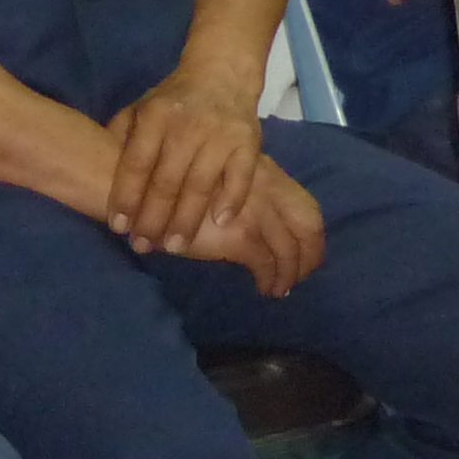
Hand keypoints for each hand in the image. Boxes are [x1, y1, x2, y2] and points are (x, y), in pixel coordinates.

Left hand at [103, 60, 269, 253]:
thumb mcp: (142, 106)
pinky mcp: (248, 141)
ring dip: (186, 220)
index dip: (126, 196)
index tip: (118, 227)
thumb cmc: (175, 100)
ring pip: (200, 185)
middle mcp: (186, 125)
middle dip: (153, 219)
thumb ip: (121, 133)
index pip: (137, 163)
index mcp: (155, 115)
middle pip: (166, 181)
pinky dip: (231, 200)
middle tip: (143, 246)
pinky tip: (219, 223)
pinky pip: (240, 176)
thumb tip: (100, 165)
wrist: (222, 72)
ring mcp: (219, 134)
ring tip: (174, 247)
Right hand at [188, 156, 325, 297]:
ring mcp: (253, 209)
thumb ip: (242, 190)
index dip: (310, 233)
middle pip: (308, 223)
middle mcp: (265, 187)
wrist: (147, 183)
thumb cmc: (176, 177)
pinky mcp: (237, 234)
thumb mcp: (218, 176)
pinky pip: (265, 264)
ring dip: (290, 273)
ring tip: (280, 288)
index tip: (304, 251)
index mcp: (263, 171)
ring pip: (289, 248)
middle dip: (311, 254)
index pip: (304, 203)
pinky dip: (270, 279)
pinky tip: (264, 287)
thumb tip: (261, 219)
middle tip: (302, 274)